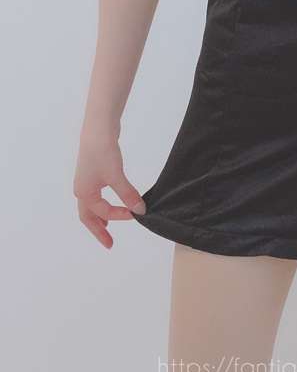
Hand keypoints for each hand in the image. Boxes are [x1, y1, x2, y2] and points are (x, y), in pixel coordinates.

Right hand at [73, 126, 145, 248]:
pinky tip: (111, 199)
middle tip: (109, 243)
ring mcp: (86, 180)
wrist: (98, 127)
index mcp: (83, 193)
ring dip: (99, 216)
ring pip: (91, 205)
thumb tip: (140, 211)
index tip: (136, 214)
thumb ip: (127, 195)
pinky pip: (97, 194)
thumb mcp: (116, 176)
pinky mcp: (94, 170)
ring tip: (107, 226)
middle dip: (98, 230)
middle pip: (88, 216)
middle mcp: (82, 189)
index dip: (120, 215)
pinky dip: (102, 202)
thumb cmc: (102, 152)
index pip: (103, 212)